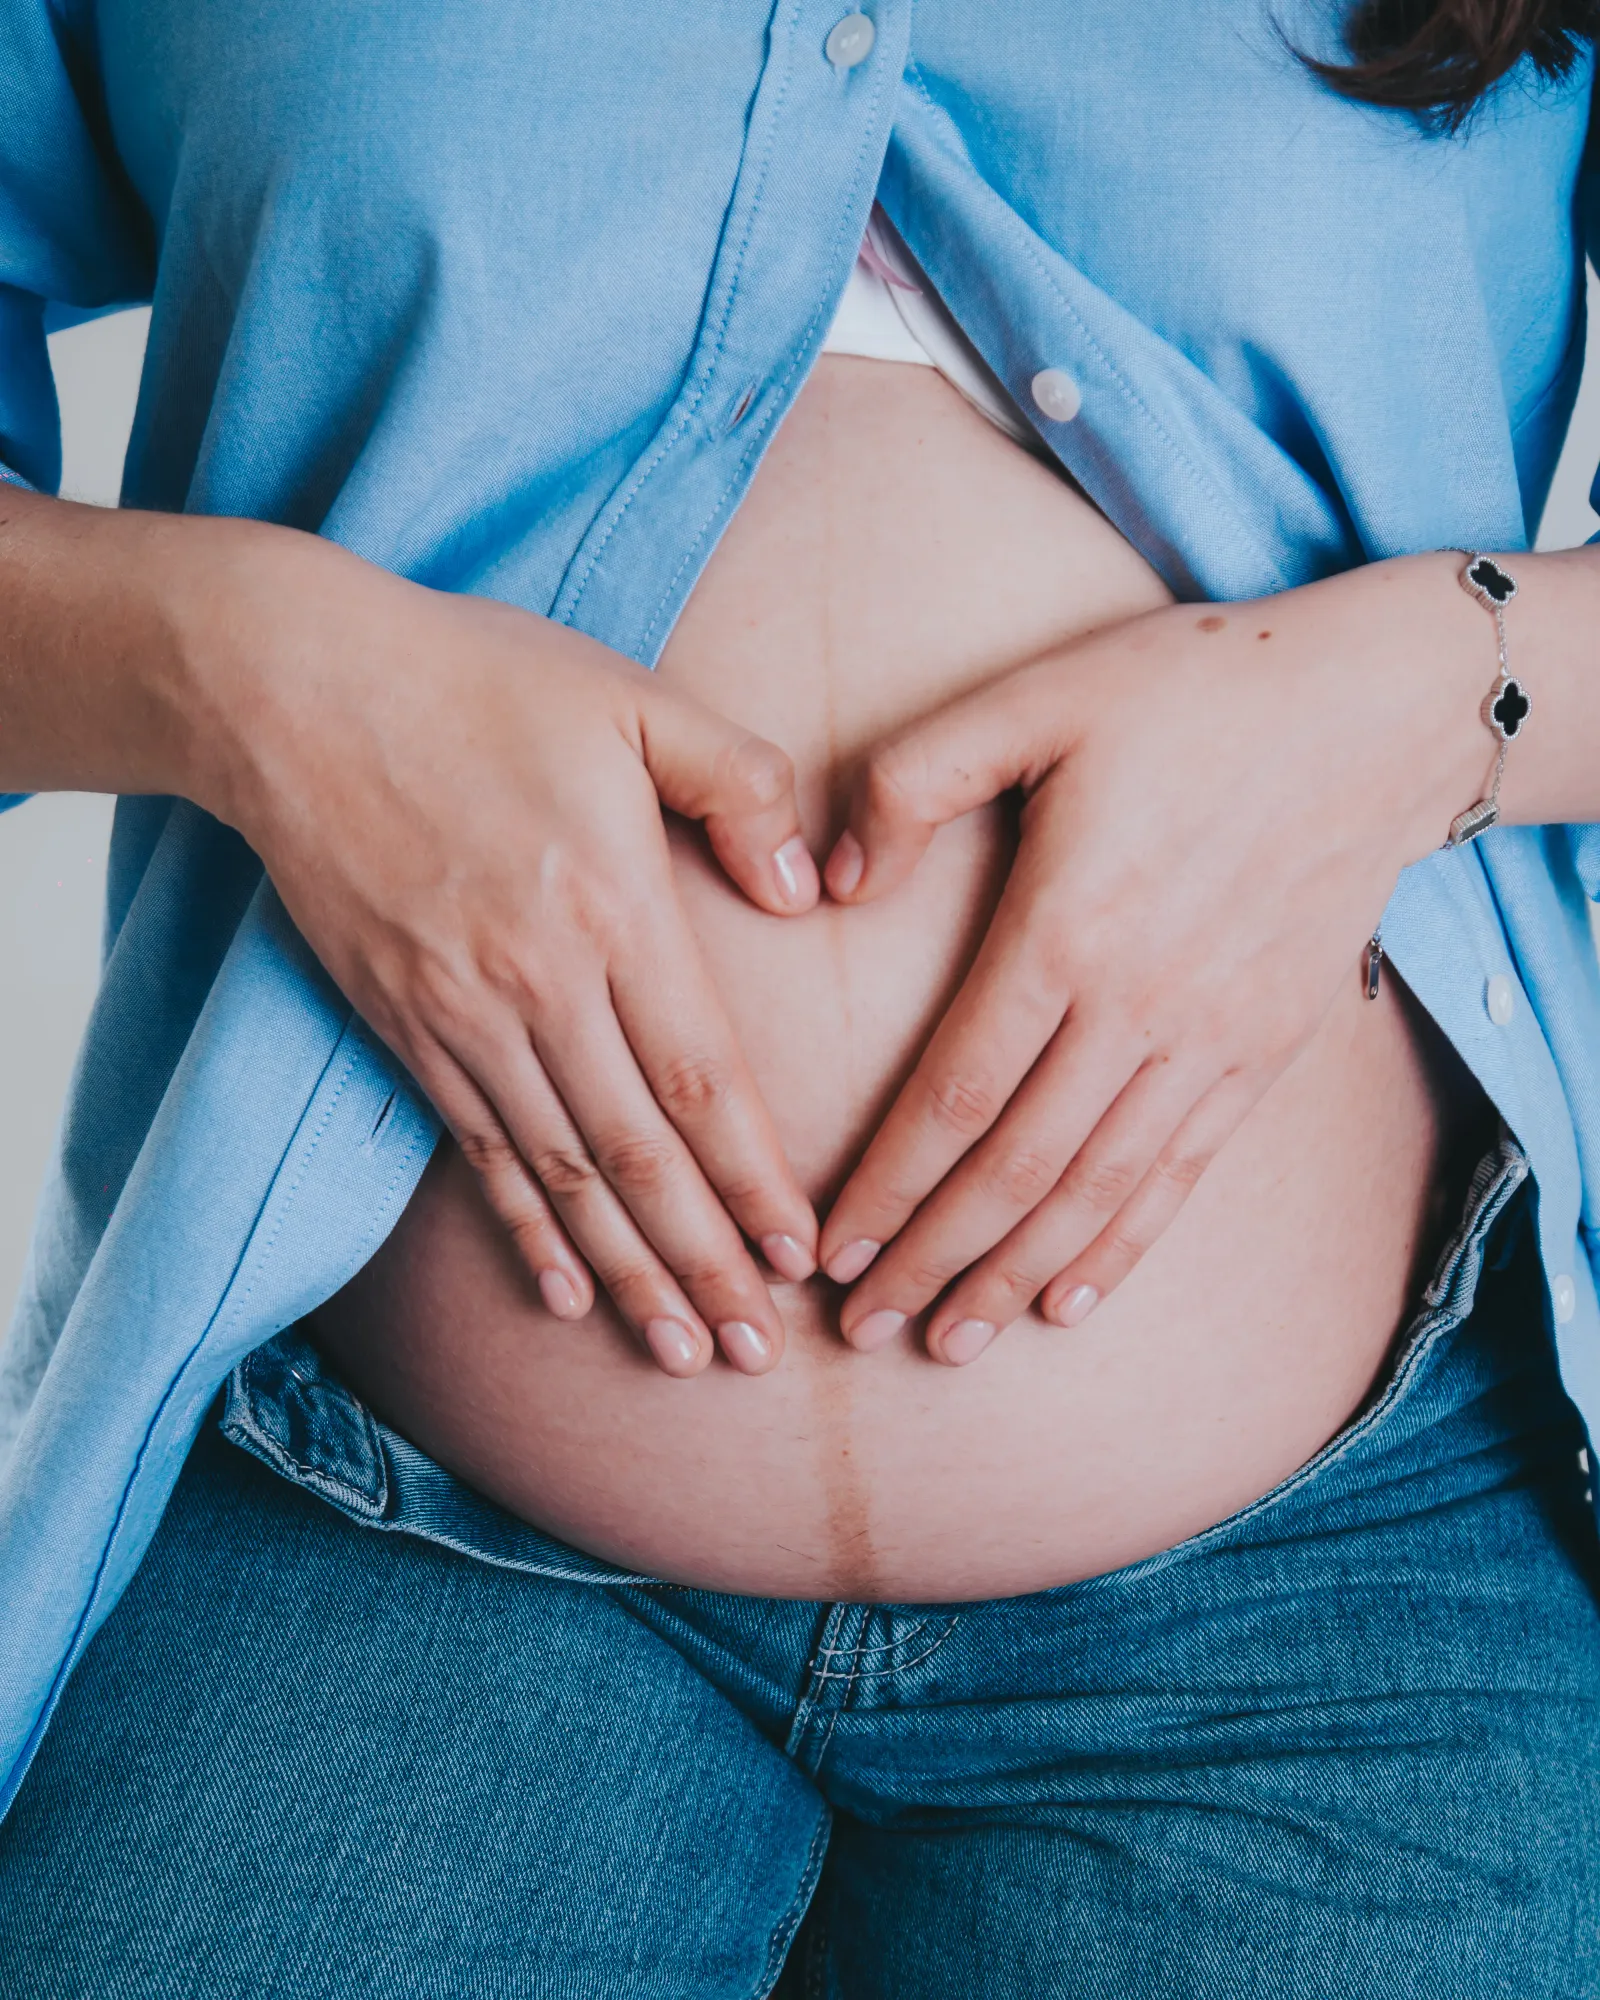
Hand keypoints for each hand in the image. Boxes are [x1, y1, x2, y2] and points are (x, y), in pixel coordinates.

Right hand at [174, 522, 821, 1376]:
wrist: (295, 690)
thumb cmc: (479, 680)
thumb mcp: (635, 697)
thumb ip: (742, 784)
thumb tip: (805, 891)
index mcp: (612, 910)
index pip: (702, 1081)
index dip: (752, 1180)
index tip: (799, 1255)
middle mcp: (539, 986)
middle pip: (640, 1159)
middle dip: (705, 1266)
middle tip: (755, 1354)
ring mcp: (463, 1018)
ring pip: (562, 1179)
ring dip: (626, 1276)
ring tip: (680, 1355)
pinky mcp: (405, 1027)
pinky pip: (477, 1156)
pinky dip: (525, 1233)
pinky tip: (564, 1298)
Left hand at [814, 555, 1490, 1363]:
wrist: (1376, 711)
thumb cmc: (1193, 691)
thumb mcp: (1035, 697)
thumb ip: (913, 781)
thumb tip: (831, 883)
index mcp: (1066, 928)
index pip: (953, 1095)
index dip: (887, 1184)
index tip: (832, 1246)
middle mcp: (1138, 1006)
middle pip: (1013, 1169)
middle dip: (930, 1257)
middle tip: (863, 1327)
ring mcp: (1211, 1039)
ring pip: (1095, 1192)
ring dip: (1013, 1275)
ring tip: (949, 1340)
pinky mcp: (1265, 1051)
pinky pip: (1182, 1175)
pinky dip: (1124, 1246)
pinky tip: (1071, 1299)